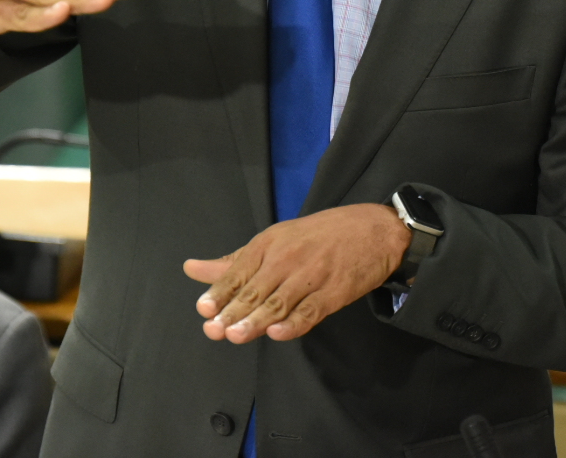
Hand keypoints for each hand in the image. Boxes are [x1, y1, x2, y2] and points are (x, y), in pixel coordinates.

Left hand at [182, 204, 411, 342]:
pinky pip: (311, 311)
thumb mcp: (274, 240)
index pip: (240, 271)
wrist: (374, 230)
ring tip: (236, 335)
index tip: (204, 308)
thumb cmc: (318, 236)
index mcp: (269, 244)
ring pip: (279, 302)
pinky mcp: (334, 292)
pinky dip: (294, 323)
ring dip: (256, 320)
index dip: (221, 291)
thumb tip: (192, 269)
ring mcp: (312, 275)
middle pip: (256, 289)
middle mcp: (287, 258)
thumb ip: (233, 261)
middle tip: (214, 330)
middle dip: (233, 311)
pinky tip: (277, 333)